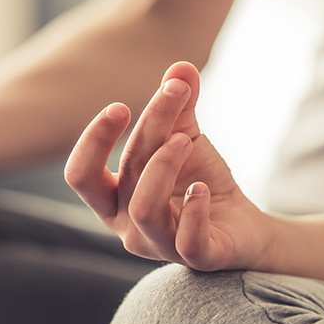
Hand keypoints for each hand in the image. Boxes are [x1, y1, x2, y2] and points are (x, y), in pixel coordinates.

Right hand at [65, 61, 271, 270]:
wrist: (243, 226)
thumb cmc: (200, 183)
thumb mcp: (185, 138)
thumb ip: (178, 106)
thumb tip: (181, 66)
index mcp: (113, 200)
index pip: (81, 175)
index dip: (94, 141)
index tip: (121, 107)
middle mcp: (128, 227)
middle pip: (122, 177)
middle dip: (145, 133)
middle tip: (171, 96)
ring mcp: (160, 246)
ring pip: (145, 209)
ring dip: (165, 165)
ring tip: (188, 140)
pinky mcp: (197, 258)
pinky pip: (187, 239)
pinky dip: (194, 209)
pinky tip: (203, 188)